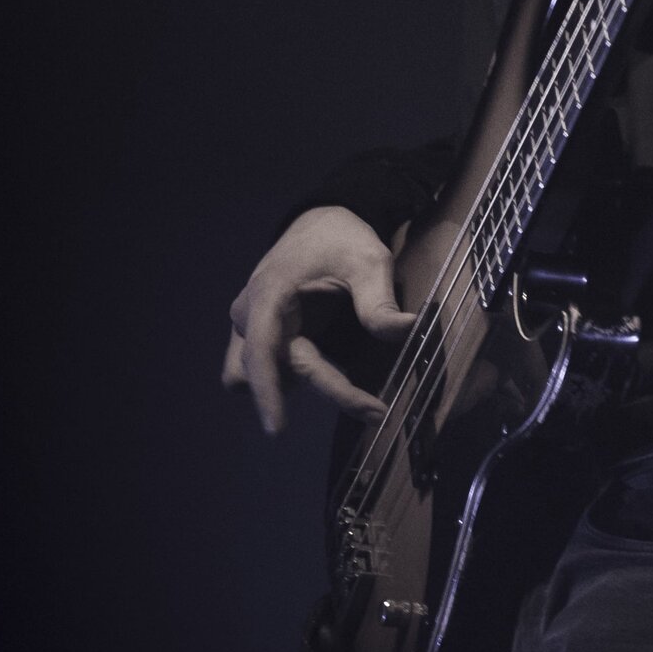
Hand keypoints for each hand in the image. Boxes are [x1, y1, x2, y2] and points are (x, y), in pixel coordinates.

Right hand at [222, 205, 413, 434]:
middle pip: (274, 371)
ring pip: (250, 377)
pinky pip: (257, 369)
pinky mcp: (256, 333)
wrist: (320, 223)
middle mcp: (249, 314)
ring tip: (342, 378)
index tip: (277, 428)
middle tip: (375, 409)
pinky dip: (281, 377)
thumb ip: (379, 300)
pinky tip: (318, 366)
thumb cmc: (341, 239)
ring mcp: (247, 325)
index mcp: (270, 294)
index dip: (268, 391)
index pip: (263, 351)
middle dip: (324, 389)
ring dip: (289, 385)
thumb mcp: (369, 261)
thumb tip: (405, 330)